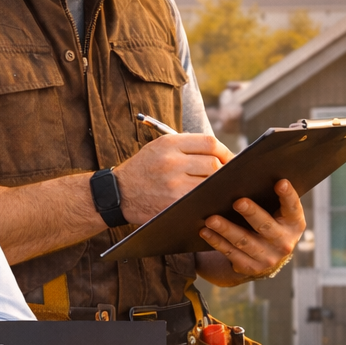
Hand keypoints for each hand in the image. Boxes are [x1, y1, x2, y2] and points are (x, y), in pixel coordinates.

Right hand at [111, 133, 232, 224]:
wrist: (118, 193)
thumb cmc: (143, 169)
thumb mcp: (158, 148)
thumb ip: (186, 146)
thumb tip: (221, 152)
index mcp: (168, 144)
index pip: (209, 142)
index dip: (224, 151)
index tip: (227, 158)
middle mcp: (171, 161)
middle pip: (214, 163)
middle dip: (223, 170)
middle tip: (225, 176)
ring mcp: (172, 183)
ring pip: (210, 182)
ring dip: (216, 185)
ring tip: (215, 187)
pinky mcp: (173, 202)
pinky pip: (201, 198)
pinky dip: (207, 197)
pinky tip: (206, 198)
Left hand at [198, 179, 305, 280]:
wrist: (266, 257)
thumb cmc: (267, 223)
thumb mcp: (275, 213)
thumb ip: (267, 199)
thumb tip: (245, 176)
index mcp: (294, 224)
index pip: (293, 208)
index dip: (288, 196)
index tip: (280, 182)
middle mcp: (284, 242)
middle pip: (265, 226)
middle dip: (252, 213)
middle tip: (238, 201)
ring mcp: (268, 257)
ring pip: (244, 241)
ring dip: (226, 229)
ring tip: (211, 218)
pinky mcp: (250, 267)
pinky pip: (231, 253)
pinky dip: (217, 242)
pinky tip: (205, 231)